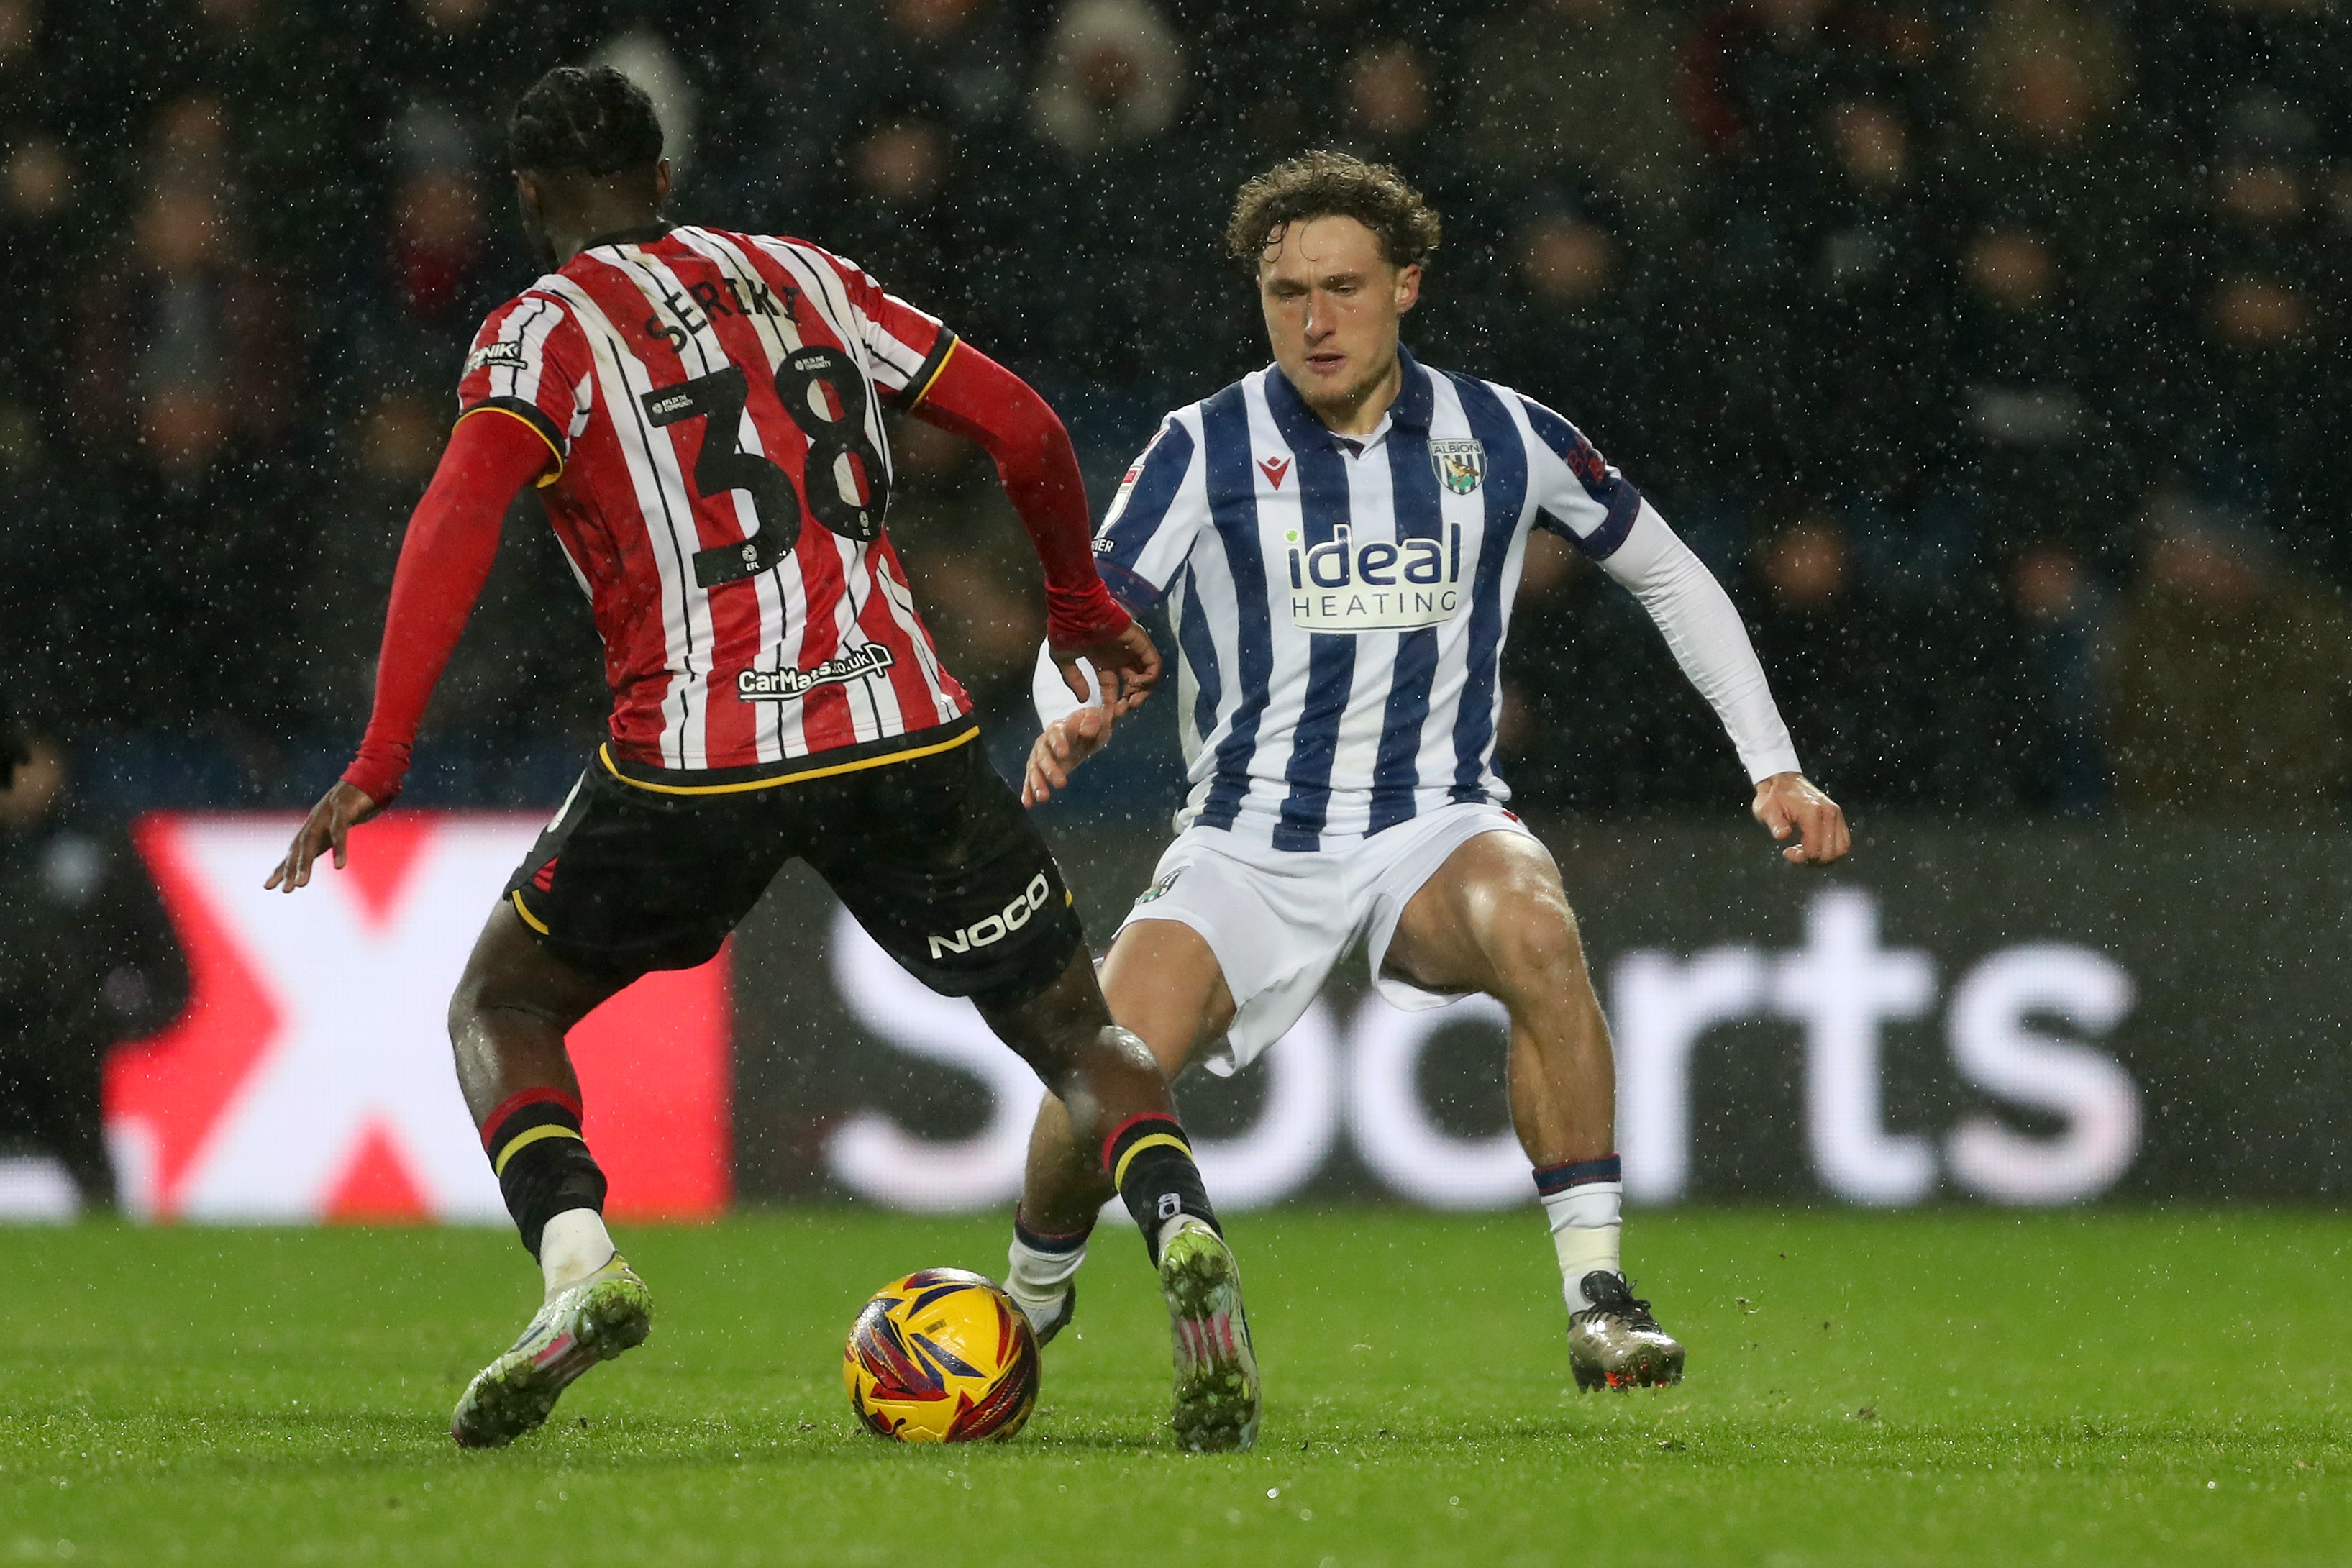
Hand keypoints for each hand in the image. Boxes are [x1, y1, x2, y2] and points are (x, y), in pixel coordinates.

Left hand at [264, 781, 382, 891]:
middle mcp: (316, 819)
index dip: (281, 868)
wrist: (372, 774)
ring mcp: (328, 812)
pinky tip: (339, 866)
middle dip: (291, 869)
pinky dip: (338, 849)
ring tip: (302, 884)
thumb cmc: (357, 802)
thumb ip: (334, 838)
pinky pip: (339, 831)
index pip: (294, 850)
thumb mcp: (342, 823)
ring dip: (305, 863)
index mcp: (315, 826)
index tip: (268, 887)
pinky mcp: (344, 808)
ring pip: (311, 840)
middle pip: (300, 847)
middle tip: (287, 891)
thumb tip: (334, 858)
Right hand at [1022, 706, 1115, 807]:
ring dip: (1037, 783)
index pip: (1057, 734)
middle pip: (1043, 755)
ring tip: (1043, 798)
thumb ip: (1093, 723)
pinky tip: (1028, 803)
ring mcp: (1040, 755)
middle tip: (1061, 783)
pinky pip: (1030, 779)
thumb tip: (1086, 730)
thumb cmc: (1090, 725)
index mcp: (1061, 727)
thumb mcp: (1098, 720)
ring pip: (1035, 768)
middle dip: (1050, 769)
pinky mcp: (1038, 768)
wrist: (1080, 730)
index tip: (1064, 754)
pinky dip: (1027, 791)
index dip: (1058, 743)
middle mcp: (1045, 741)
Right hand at [1051, 622, 1159, 715]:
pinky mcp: (1141, 642)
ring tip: (1130, 700)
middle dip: (1128, 701)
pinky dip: (1149, 679)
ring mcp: (1132, 649)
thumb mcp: (1063, 660)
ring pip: (1147, 676)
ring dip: (1141, 693)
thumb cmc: (1066, 630)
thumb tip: (1083, 699)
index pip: (1113, 687)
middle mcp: (1120, 656)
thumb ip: (1074, 680)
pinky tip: (1134, 685)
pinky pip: (1154, 664)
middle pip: (1132, 684)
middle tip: (1122, 711)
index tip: (1108, 716)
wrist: (1075, 610)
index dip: (1111, 703)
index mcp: (1103, 660)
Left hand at [1751, 772, 1848, 864]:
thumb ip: (1775, 824)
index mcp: (1812, 812)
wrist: (1782, 780)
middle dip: (1812, 859)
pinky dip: (1831, 848)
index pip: (1815, 849)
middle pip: (1830, 853)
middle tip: (1796, 853)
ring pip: (1841, 849)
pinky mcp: (1837, 815)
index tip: (1787, 852)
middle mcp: (1829, 812)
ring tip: (1806, 850)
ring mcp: (1835, 813)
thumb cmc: (1773, 796)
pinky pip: (1844, 840)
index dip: (1801, 858)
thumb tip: (1782, 835)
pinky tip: (1815, 844)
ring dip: (1824, 856)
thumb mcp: (1766, 810)